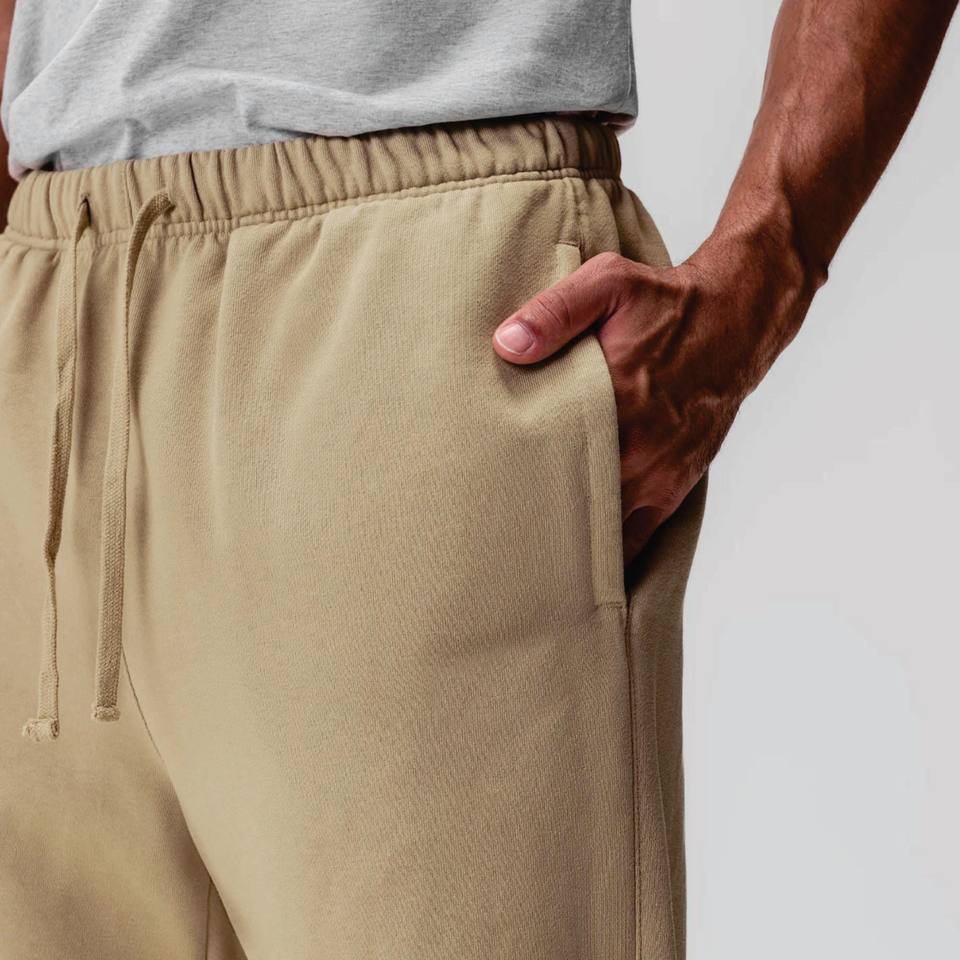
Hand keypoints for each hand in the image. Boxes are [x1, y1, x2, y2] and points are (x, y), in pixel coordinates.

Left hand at [492, 237, 810, 566]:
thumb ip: (555, 312)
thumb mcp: (609, 285)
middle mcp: (639, 449)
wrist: (736, 322)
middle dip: (533, 524)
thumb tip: (507, 343)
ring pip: (604, 531)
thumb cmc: (665, 302)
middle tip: (490, 543)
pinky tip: (576, 571)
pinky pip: (638, 538)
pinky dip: (609, 555)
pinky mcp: (673, 489)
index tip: (479, 502)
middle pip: (573, 506)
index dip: (513, 485)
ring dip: (568, 546)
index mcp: (615, 399)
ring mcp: (659, 476)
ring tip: (524, 566)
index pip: (550, 458)